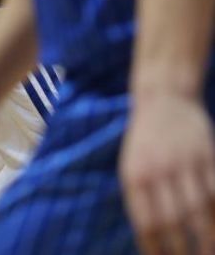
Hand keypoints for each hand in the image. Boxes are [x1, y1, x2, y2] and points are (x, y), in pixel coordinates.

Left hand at [120, 93, 214, 254]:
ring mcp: (184, 163)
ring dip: (207, 238)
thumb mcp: (131, 167)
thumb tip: (151, 237)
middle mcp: (158, 171)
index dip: (155, 247)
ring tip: (208, 254)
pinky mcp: (207, 156)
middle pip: (173, 220)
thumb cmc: (145, 143)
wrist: (163, 100)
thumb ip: (140, 198)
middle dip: (182, 248)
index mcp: (135, 177)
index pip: (145, 222)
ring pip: (199, 209)